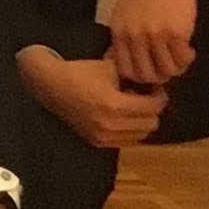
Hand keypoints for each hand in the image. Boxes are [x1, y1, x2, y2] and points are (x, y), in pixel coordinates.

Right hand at [20, 44, 167, 148]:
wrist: (49, 85)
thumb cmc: (79, 72)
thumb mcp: (108, 67)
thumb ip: (133, 73)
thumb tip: (154, 76)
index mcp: (115, 105)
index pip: (154, 107)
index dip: (160, 95)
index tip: (156, 87)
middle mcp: (112, 125)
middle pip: (151, 123)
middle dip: (152, 109)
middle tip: (145, 96)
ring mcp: (104, 136)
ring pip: (142, 135)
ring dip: (142, 121)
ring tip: (133, 107)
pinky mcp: (97, 142)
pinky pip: (127, 141)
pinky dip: (130, 130)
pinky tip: (121, 116)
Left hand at [107, 0, 203, 88]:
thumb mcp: (123, 12)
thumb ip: (124, 36)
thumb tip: (127, 62)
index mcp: (119, 31)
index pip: (125, 69)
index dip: (139, 76)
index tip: (150, 71)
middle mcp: (135, 36)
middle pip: (147, 75)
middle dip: (159, 76)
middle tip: (167, 66)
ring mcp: (156, 36)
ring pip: (168, 70)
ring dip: (176, 66)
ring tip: (179, 54)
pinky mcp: (177, 34)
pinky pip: (183, 60)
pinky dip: (187, 58)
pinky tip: (188, 47)